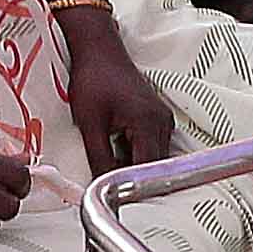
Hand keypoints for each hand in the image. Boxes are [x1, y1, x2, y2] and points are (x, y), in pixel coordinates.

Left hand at [60, 13, 178, 173]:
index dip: (133, 189)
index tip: (118, 201)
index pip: (147, 170)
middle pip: (154, 167)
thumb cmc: (93, 79)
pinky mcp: (157, 117)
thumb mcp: (90, 123)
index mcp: (147, 123)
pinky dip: (136, 153)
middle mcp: (162, 122)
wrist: (98, 50)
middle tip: (110, 187)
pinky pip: (152, 145)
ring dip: (134, 166)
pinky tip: (116, 149)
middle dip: (134, 179)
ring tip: (110, 163)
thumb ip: (99, 158)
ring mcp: (162, 119)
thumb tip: (100, 187)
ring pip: (154, 158)